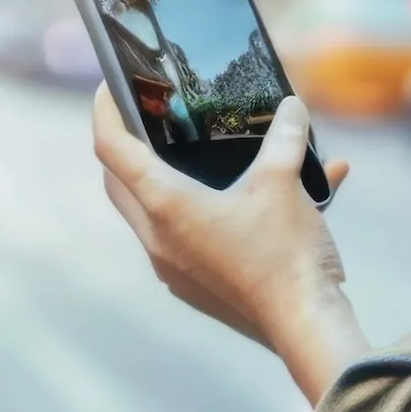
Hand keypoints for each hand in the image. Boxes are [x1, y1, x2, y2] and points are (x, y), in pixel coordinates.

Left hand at [90, 92, 371, 400]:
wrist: (306, 327)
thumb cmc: (287, 255)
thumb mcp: (285, 184)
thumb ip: (285, 138)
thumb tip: (292, 106)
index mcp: (167, 207)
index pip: (112, 149)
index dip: (104, 110)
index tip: (109, 84)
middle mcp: (158, 239)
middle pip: (121, 182)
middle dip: (126, 146)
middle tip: (145, 117)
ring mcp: (174, 267)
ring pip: (152, 212)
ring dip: (164, 180)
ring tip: (191, 153)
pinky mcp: (197, 285)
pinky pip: (190, 236)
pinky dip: (207, 210)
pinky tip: (259, 198)